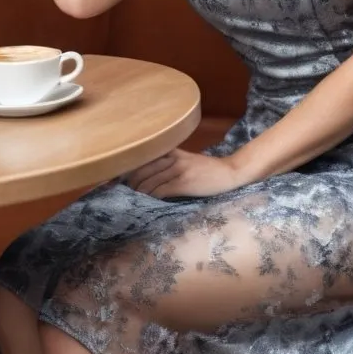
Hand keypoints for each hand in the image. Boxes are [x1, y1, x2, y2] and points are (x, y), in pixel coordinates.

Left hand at [125, 148, 244, 198]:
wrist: (228, 173)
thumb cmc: (208, 169)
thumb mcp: (188, 159)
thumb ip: (172, 162)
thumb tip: (152, 174)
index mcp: (174, 151)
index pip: (147, 157)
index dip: (133, 167)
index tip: (124, 177)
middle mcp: (174, 158)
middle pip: (145, 169)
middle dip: (133, 181)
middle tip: (126, 191)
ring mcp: (179, 170)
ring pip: (151, 181)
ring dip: (140, 191)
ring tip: (134, 198)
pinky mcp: (184, 183)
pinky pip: (161, 190)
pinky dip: (152, 197)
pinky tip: (148, 202)